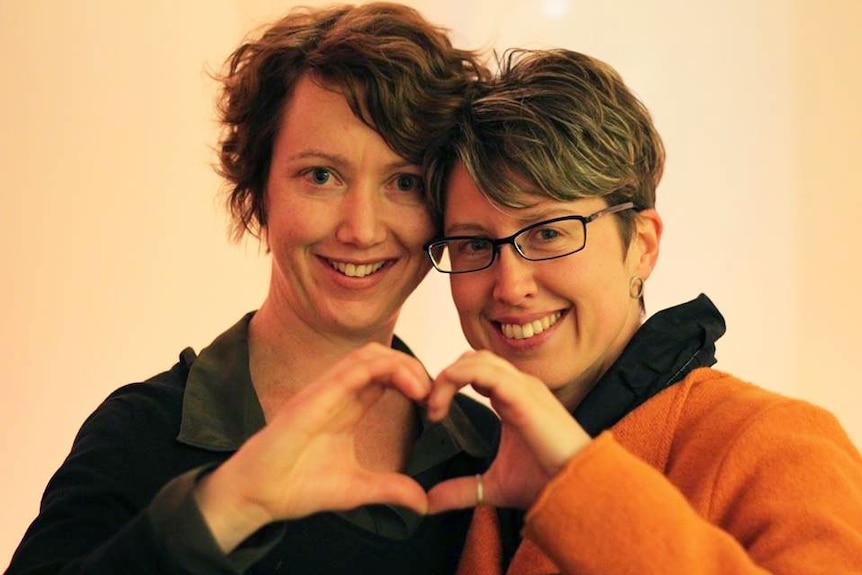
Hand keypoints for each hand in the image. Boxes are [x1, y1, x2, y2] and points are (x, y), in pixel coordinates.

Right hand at [196, 343, 431, 551]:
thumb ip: (390, 489)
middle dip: (413, 368)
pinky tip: (408, 388)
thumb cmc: (297, 485)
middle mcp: (339, 393)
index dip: (413, 382)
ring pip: (369, 355)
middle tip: (434, 395)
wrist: (258, 494)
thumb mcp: (357, 489)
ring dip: (403, 364)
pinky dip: (384, 369)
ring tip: (424, 390)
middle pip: (381, 358)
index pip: (385, 377)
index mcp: (348, 407)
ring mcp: (326, 391)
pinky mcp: (315, 397)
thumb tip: (423, 502)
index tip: (433, 406)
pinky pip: (352, 369)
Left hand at [425, 350, 590, 511]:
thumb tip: (428, 502)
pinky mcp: (523, 396)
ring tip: (434, 408)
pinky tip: (442, 406)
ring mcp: (523, 387)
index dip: (447, 384)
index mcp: (513, 398)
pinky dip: (455, 379)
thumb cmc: (545, 484)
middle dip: (444, 377)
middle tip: (430, 409)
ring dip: (446, 378)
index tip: (432, 414)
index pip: (475, 370)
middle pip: (473, 358)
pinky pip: (484, 372)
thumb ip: (461, 489)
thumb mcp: (493, 486)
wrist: (577, 491)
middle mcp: (519, 386)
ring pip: (475, 359)